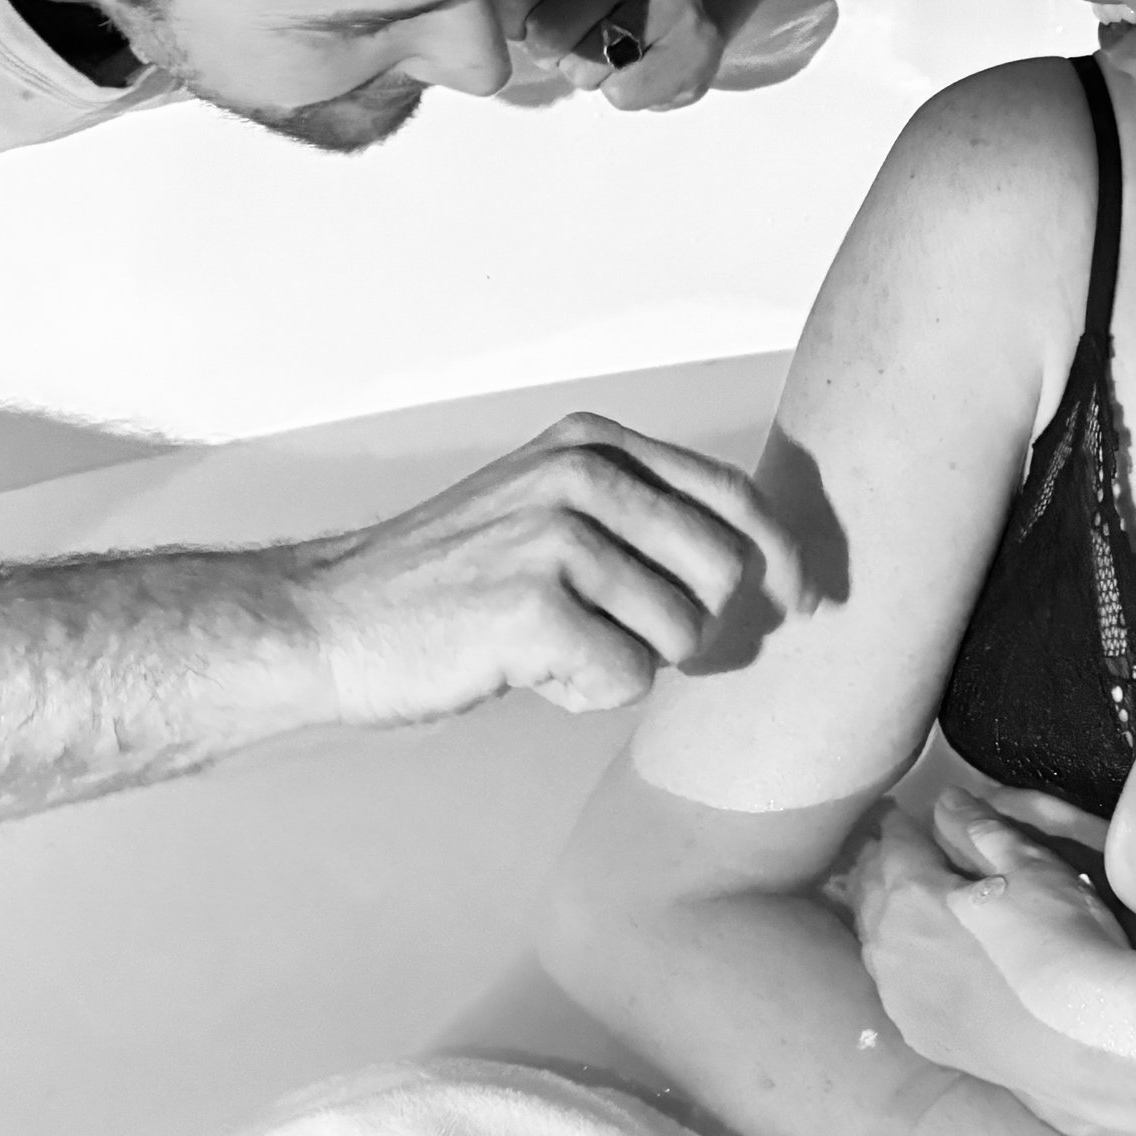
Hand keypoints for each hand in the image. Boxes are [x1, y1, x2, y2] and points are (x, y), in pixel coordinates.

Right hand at [287, 412, 814, 724]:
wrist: (328, 622)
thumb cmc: (450, 584)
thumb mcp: (548, 510)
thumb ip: (644, 518)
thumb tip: (773, 570)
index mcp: (594, 443)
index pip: (736, 499)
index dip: (784, 561)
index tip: (807, 604)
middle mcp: (582, 474)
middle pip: (727, 572)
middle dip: (702, 627)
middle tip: (629, 643)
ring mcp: (557, 537)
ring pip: (682, 633)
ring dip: (629, 662)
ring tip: (552, 647)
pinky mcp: (535, 608)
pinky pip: (627, 677)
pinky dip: (586, 691)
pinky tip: (527, 670)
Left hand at [492, 0, 724, 111]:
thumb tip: (477, 23)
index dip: (513, 19)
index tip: (533, 13)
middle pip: (547, 33)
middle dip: (549, 49)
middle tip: (575, 34)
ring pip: (584, 69)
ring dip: (585, 72)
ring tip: (610, 45)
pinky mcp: (698, 44)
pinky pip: (623, 94)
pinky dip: (620, 91)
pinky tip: (640, 61)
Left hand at [847, 794, 1135, 1103]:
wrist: (1082, 1040)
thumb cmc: (1061, 941)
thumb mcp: (1029, 866)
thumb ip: (978, 829)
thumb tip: (945, 800)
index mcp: (911, 893)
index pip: (893, 843)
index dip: (898, 822)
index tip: (897, 812)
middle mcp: (890, 944)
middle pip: (870, 891)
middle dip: (878, 865)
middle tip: (886, 849)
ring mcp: (900, 996)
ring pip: (873, 940)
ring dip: (879, 912)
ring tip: (890, 896)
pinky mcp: (919, 1034)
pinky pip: (891, 984)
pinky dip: (895, 960)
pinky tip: (911, 959)